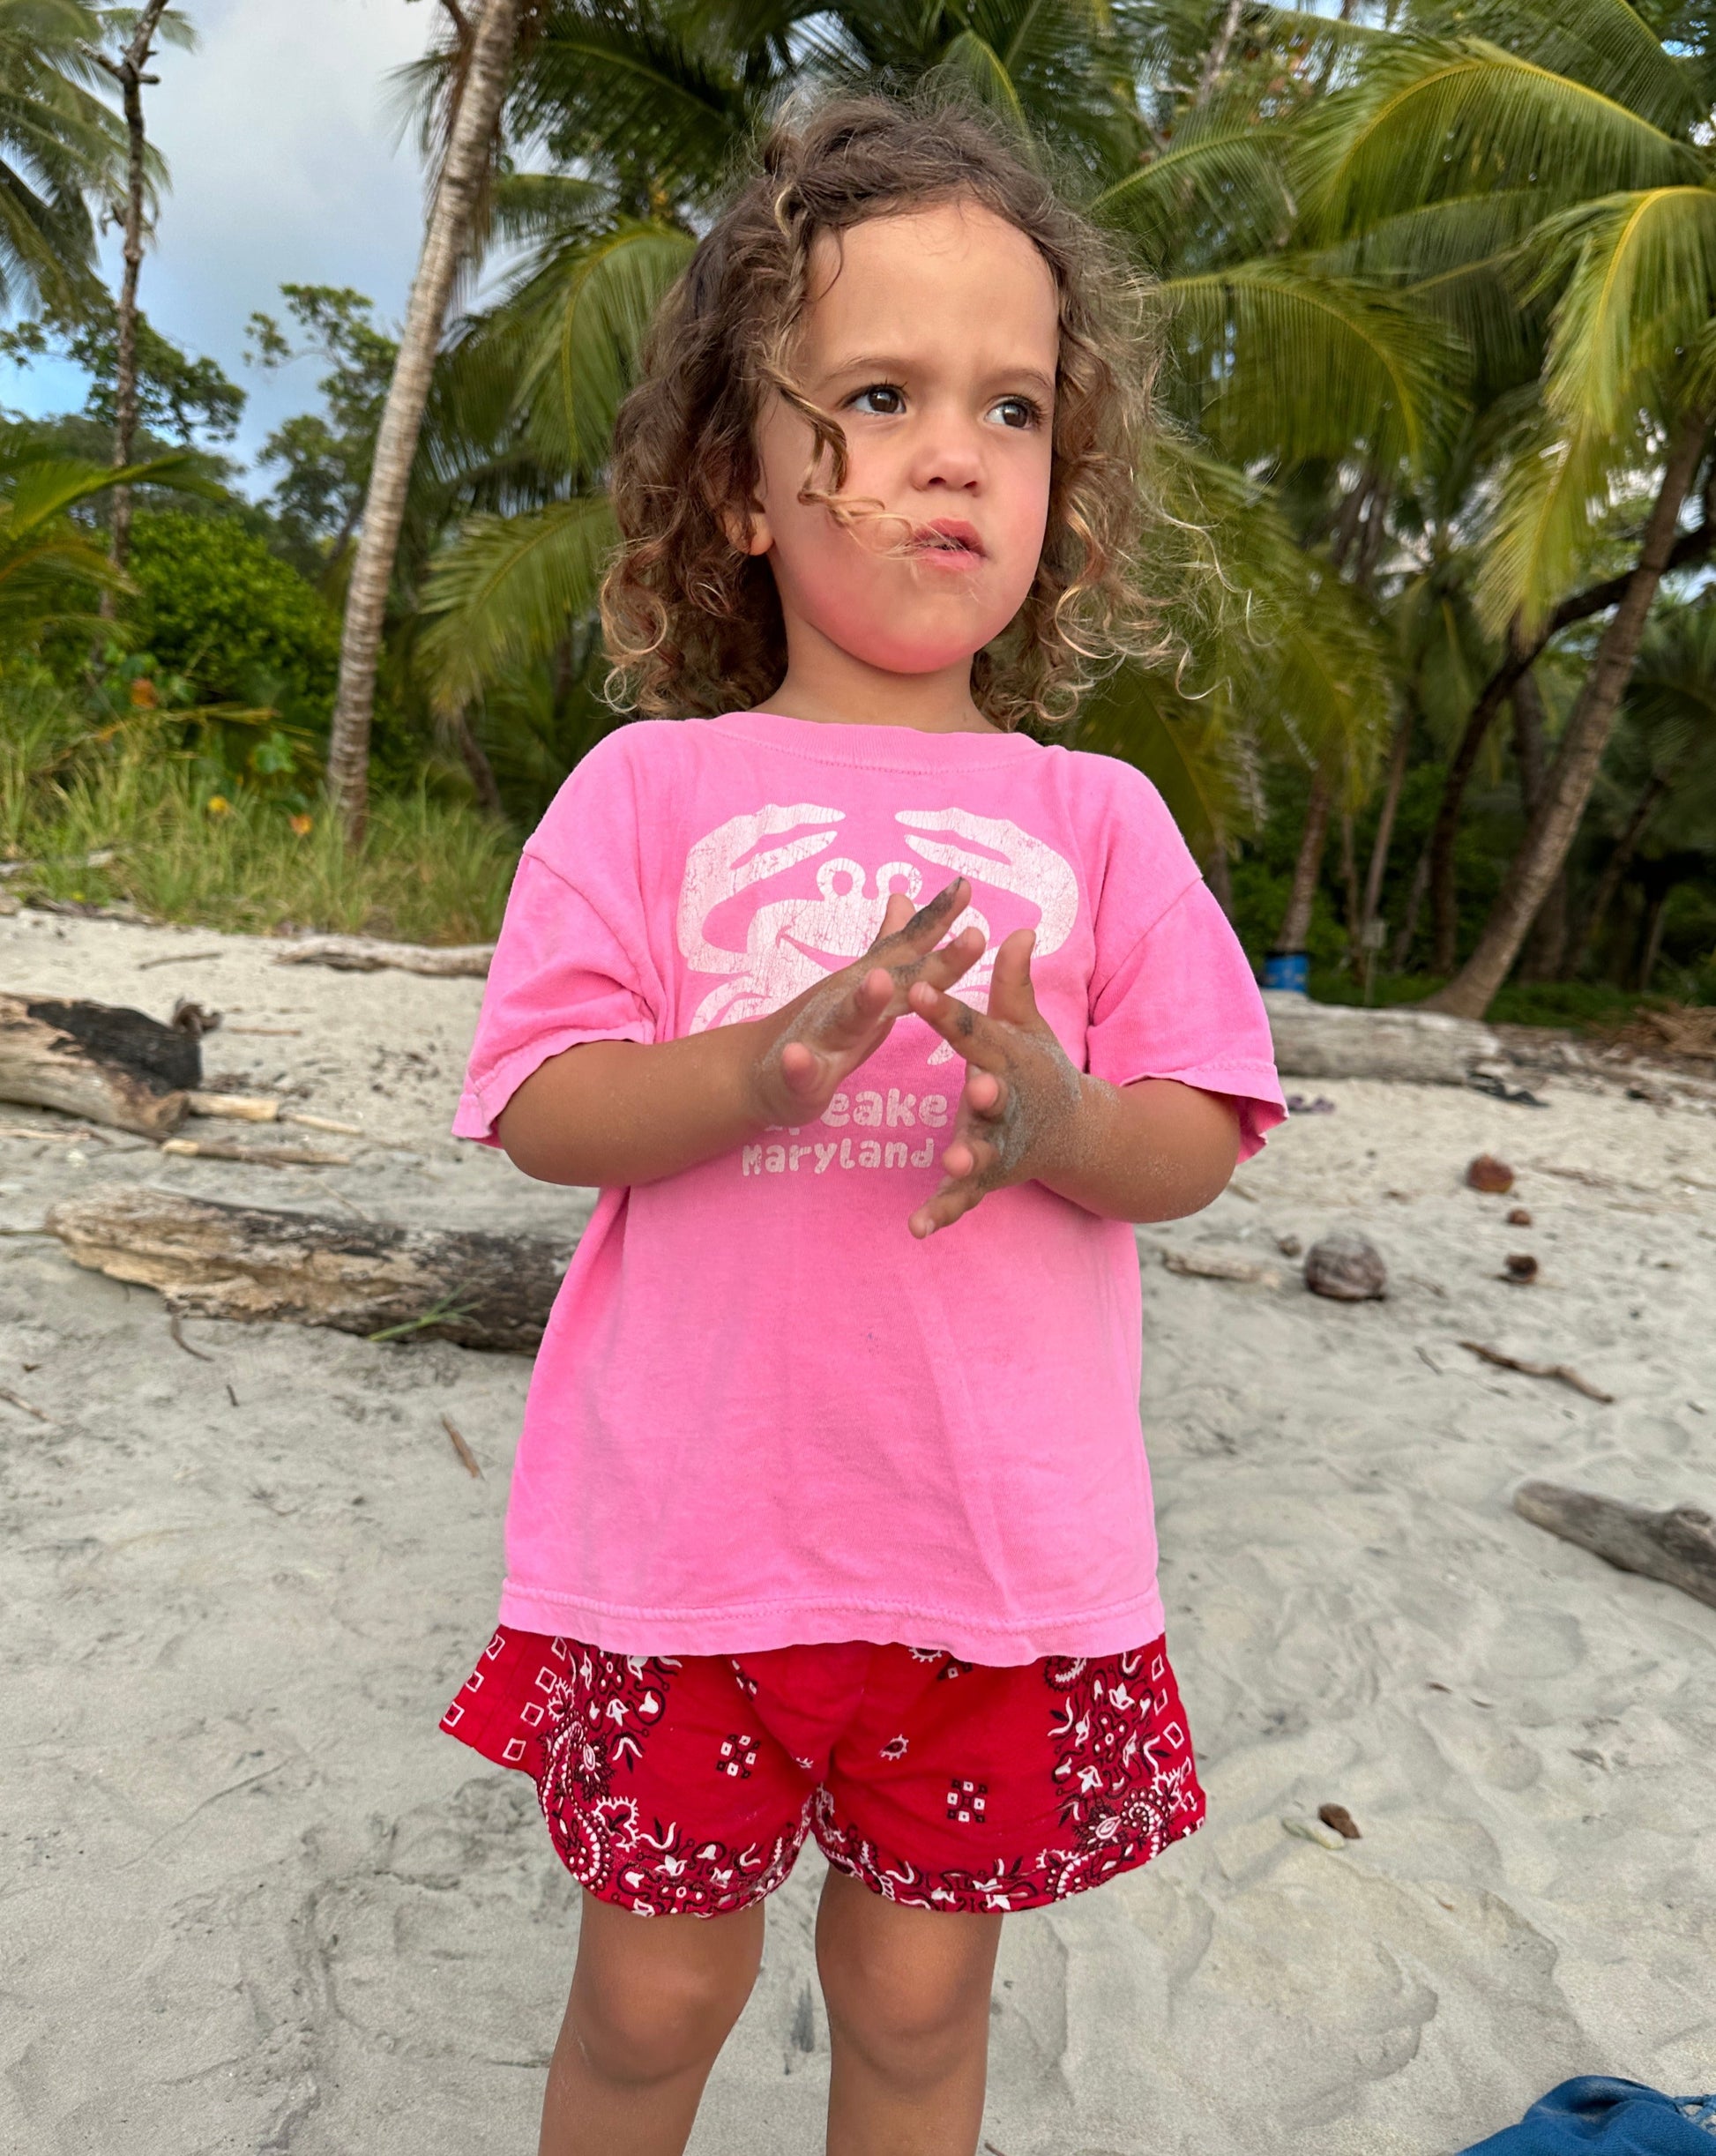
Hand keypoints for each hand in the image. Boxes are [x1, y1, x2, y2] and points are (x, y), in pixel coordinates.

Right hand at [746, 877, 984, 1128]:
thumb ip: (887, 946)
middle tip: (976, 939)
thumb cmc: (821, 1029)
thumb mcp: (861, 984)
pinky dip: (797, 1064)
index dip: (941, 920)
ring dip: (861, 1000)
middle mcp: (849, 1001)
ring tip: (877, 981)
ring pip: (845, 1017)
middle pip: (897, 978)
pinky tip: (795, 1058)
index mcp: (873, 986)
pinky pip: (798, 1071)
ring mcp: (820, 1035)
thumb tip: (904, 897)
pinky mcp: (797, 1077)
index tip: (968, 887)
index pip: (912, 950)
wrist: (759, 1070)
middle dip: (935, 961)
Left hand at [903, 927, 1084, 1237]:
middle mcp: (1006, 1101)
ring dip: (969, 1158)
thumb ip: (1014, 985)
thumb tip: (1020, 929)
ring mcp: (999, 1144)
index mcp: (1007, 1057)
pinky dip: (942, 1213)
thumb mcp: (1026, 1026)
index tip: (915, 987)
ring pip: (984, 1151)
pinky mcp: (987, 1180)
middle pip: (996, 1095)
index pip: (974, 1029)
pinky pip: (962, 1200)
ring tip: (953, 1164)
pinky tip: (917, 1228)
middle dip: (988, 1091)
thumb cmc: (1037, 1069)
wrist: (1076, 1133)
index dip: (945, 1009)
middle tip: (978, 1084)